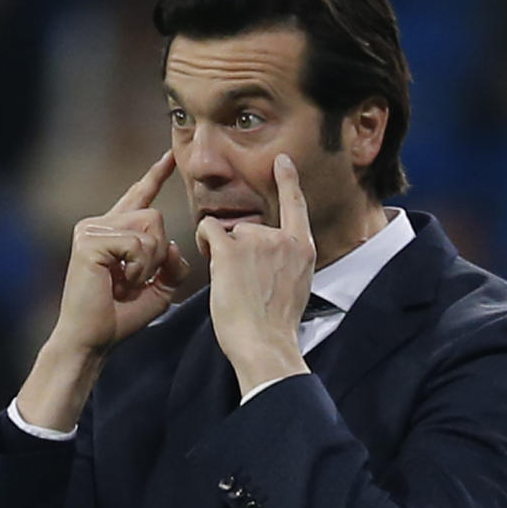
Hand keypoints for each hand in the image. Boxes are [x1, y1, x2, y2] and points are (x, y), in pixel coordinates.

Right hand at [50, 150, 189, 358]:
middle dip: (158, 253)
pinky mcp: (89, 240)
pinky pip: (136, 243)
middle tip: (136, 281)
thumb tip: (170, 244)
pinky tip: (120, 283)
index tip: (169, 156)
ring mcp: (90, 229)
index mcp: (114, 232)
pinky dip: (138, 268)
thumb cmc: (120, 317)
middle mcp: (99, 223)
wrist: (92, 339)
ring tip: (126, 283)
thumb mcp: (159, 289)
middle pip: (154, 215)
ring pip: (149, 227)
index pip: (138, 197)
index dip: (155, 176)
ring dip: (148, 262)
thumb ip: (171, 264)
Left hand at [196, 154, 315, 396]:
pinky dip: (203, 240)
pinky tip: (208, 258)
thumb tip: (266, 260)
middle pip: (249, 228)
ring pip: (228, 233)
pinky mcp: (231, 249)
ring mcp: (258, 241)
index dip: (288, 181)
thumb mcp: (296, 289)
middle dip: (239, 251)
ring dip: (221, 252)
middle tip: (242, 285)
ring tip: (231, 284)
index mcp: (303, 250)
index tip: (282, 162)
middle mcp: (283, 239)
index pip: (297, 206)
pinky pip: (208, 228)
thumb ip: (286, 265)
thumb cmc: (275, 328)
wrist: (265, 345)